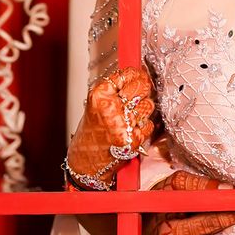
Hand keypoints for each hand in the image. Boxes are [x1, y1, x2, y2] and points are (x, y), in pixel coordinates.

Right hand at [67, 67, 154, 184]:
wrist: (86, 161)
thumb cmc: (93, 131)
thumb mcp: (98, 103)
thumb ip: (116, 88)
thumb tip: (140, 74)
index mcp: (99, 95)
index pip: (126, 75)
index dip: (138, 74)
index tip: (141, 75)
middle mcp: (109, 108)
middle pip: (141, 87)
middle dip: (144, 90)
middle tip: (139, 96)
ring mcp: (121, 124)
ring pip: (148, 105)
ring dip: (144, 111)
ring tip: (130, 118)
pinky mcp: (132, 139)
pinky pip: (148, 124)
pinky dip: (143, 128)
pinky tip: (131, 131)